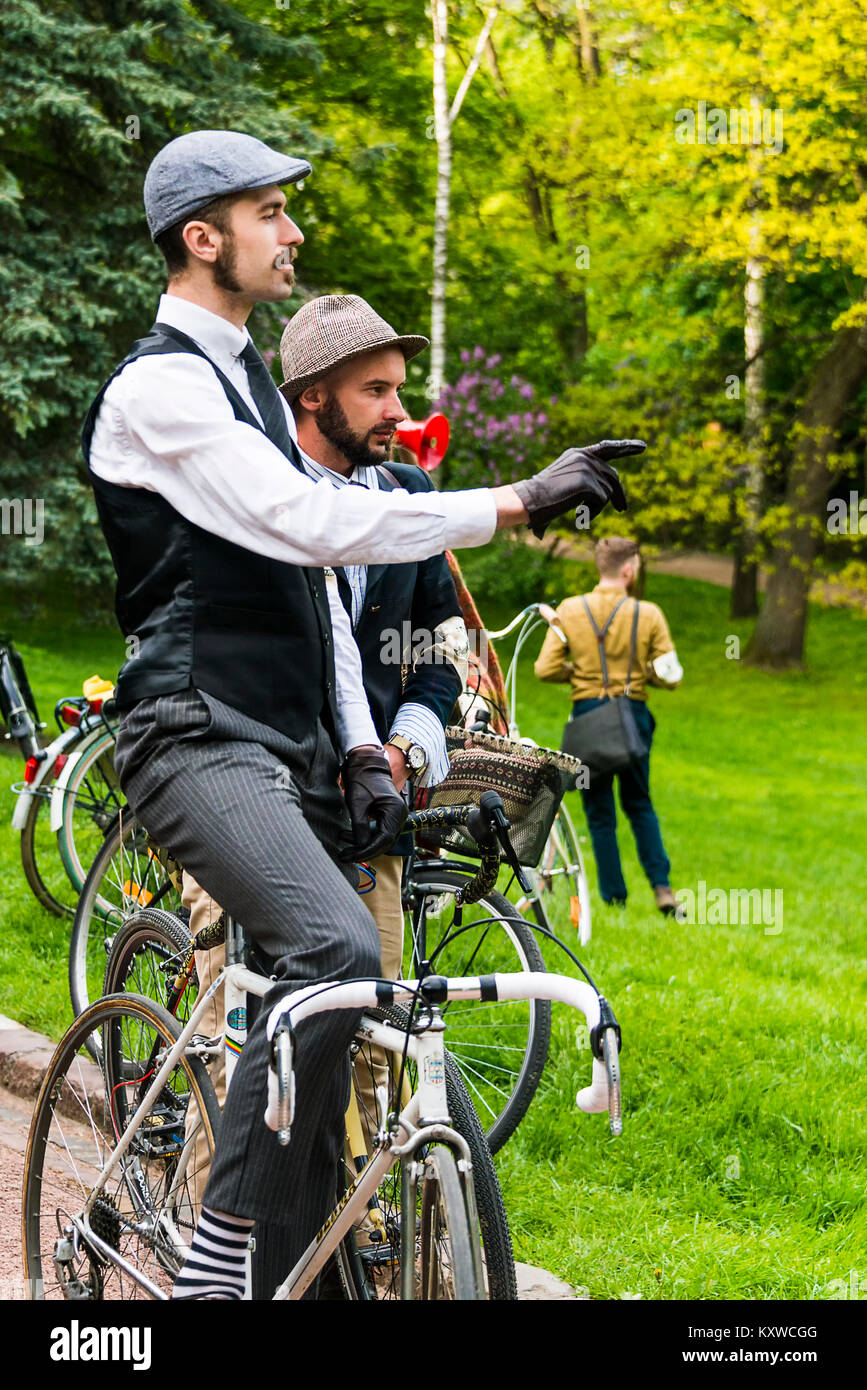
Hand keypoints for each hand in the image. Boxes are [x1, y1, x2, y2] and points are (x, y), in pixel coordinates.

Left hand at [341, 746, 406, 860]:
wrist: (366, 764)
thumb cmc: (362, 779)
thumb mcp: (357, 804)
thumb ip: (359, 827)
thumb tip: (360, 847)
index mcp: (395, 811)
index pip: (383, 840)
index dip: (366, 851)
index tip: (350, 855)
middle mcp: (399, 815)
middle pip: (384, 843)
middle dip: (363, 850)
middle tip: (344, 855)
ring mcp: (396, 816)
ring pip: (382, 840)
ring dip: (363, 844)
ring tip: (344, 842)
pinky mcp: (389, 815)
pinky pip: (379, 832)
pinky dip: (366, 837)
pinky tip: (351, 837)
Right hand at [512, 439, 643, 538]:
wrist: (528, 500)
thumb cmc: (538, 500)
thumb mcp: (561, 485)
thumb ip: (581, 485)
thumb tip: (599, 499)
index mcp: (577, 454)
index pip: (607, 448)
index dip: (626, 447)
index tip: (642, 447)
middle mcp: (585, 457)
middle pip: (613, 477)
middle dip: (619, 495)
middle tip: (623, 509)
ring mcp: (587, 468)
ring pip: (607, 492)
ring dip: (597, 507)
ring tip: (580, 513)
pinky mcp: (589, 482)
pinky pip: (602, 501)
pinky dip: (593, 512)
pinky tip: (579, 515)